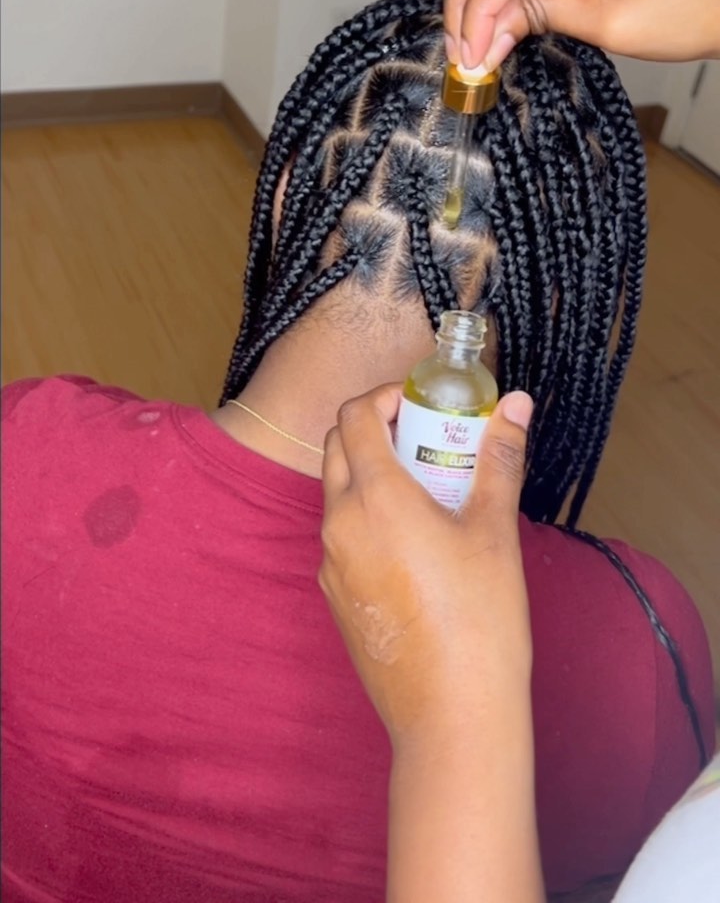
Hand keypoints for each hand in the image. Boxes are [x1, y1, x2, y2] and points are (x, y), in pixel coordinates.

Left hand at [319, 384, 533, 744]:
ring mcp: (330, 564)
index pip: (354, 416)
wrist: (451, 717)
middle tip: (429, 439)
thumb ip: (499, 458)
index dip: (384, 397)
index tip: (421, 403)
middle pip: (338, 448)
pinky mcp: (334, 596)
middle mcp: (339, 525)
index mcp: (374, 498)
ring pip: (340, 494)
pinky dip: (370, 517)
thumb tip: (517, 405)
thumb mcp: (494, 530)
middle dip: (378, 430)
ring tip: (432, 492)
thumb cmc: (479, 621)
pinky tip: (418, 543)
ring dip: (374, 474)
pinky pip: (343, 536)